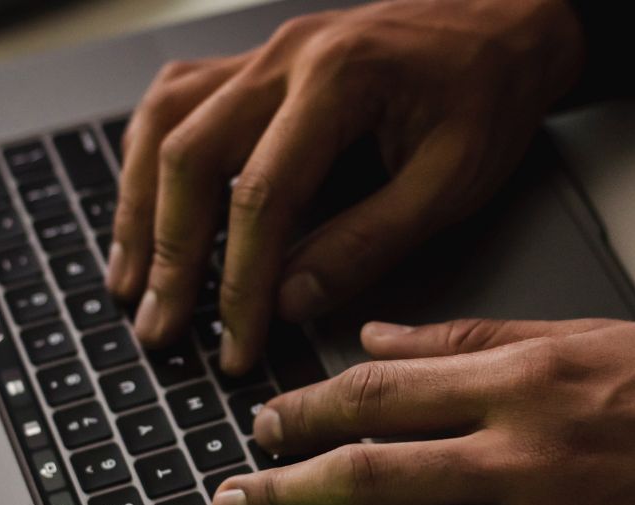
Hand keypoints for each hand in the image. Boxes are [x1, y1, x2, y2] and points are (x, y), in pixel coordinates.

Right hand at [107, 0, 585, 372]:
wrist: (503, 22)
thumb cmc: (487, 92)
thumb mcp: (451, 181)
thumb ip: (369, 242)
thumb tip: (290, 301)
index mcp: (339, 78)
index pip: (263, 194)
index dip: (241, 280)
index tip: (236, 342)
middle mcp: (284, 57)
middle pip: (190, 154)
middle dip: (170, 253)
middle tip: (162, 327)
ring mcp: (262, 54)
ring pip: (164, 123)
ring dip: (139, 206)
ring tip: (131, 281)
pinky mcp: (256, 64)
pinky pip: (177, 102)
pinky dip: (149, 159)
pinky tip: (144, 207)